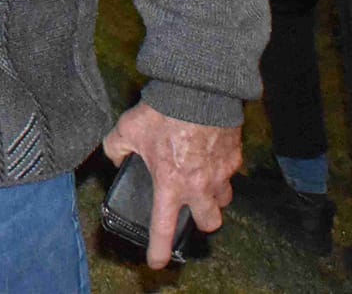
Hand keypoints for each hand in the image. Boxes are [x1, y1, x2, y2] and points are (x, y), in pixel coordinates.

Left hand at [101, 102, 241, 268]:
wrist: (197, 89)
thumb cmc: (162, 111)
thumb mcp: (127, 129)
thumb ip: (116, 148)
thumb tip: (116, 158)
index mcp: (170, 184)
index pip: (163, 228)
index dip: (159, 250)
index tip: (157, 262)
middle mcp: (199, 186)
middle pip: (209, 223)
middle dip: (201, 220)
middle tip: (190, 206)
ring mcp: (221, 173)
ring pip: (224, 199)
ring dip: (214, 196)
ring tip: (202, 181)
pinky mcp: (235, 157)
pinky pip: (231, 173)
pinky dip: (222, 169)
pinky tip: (210, 156)